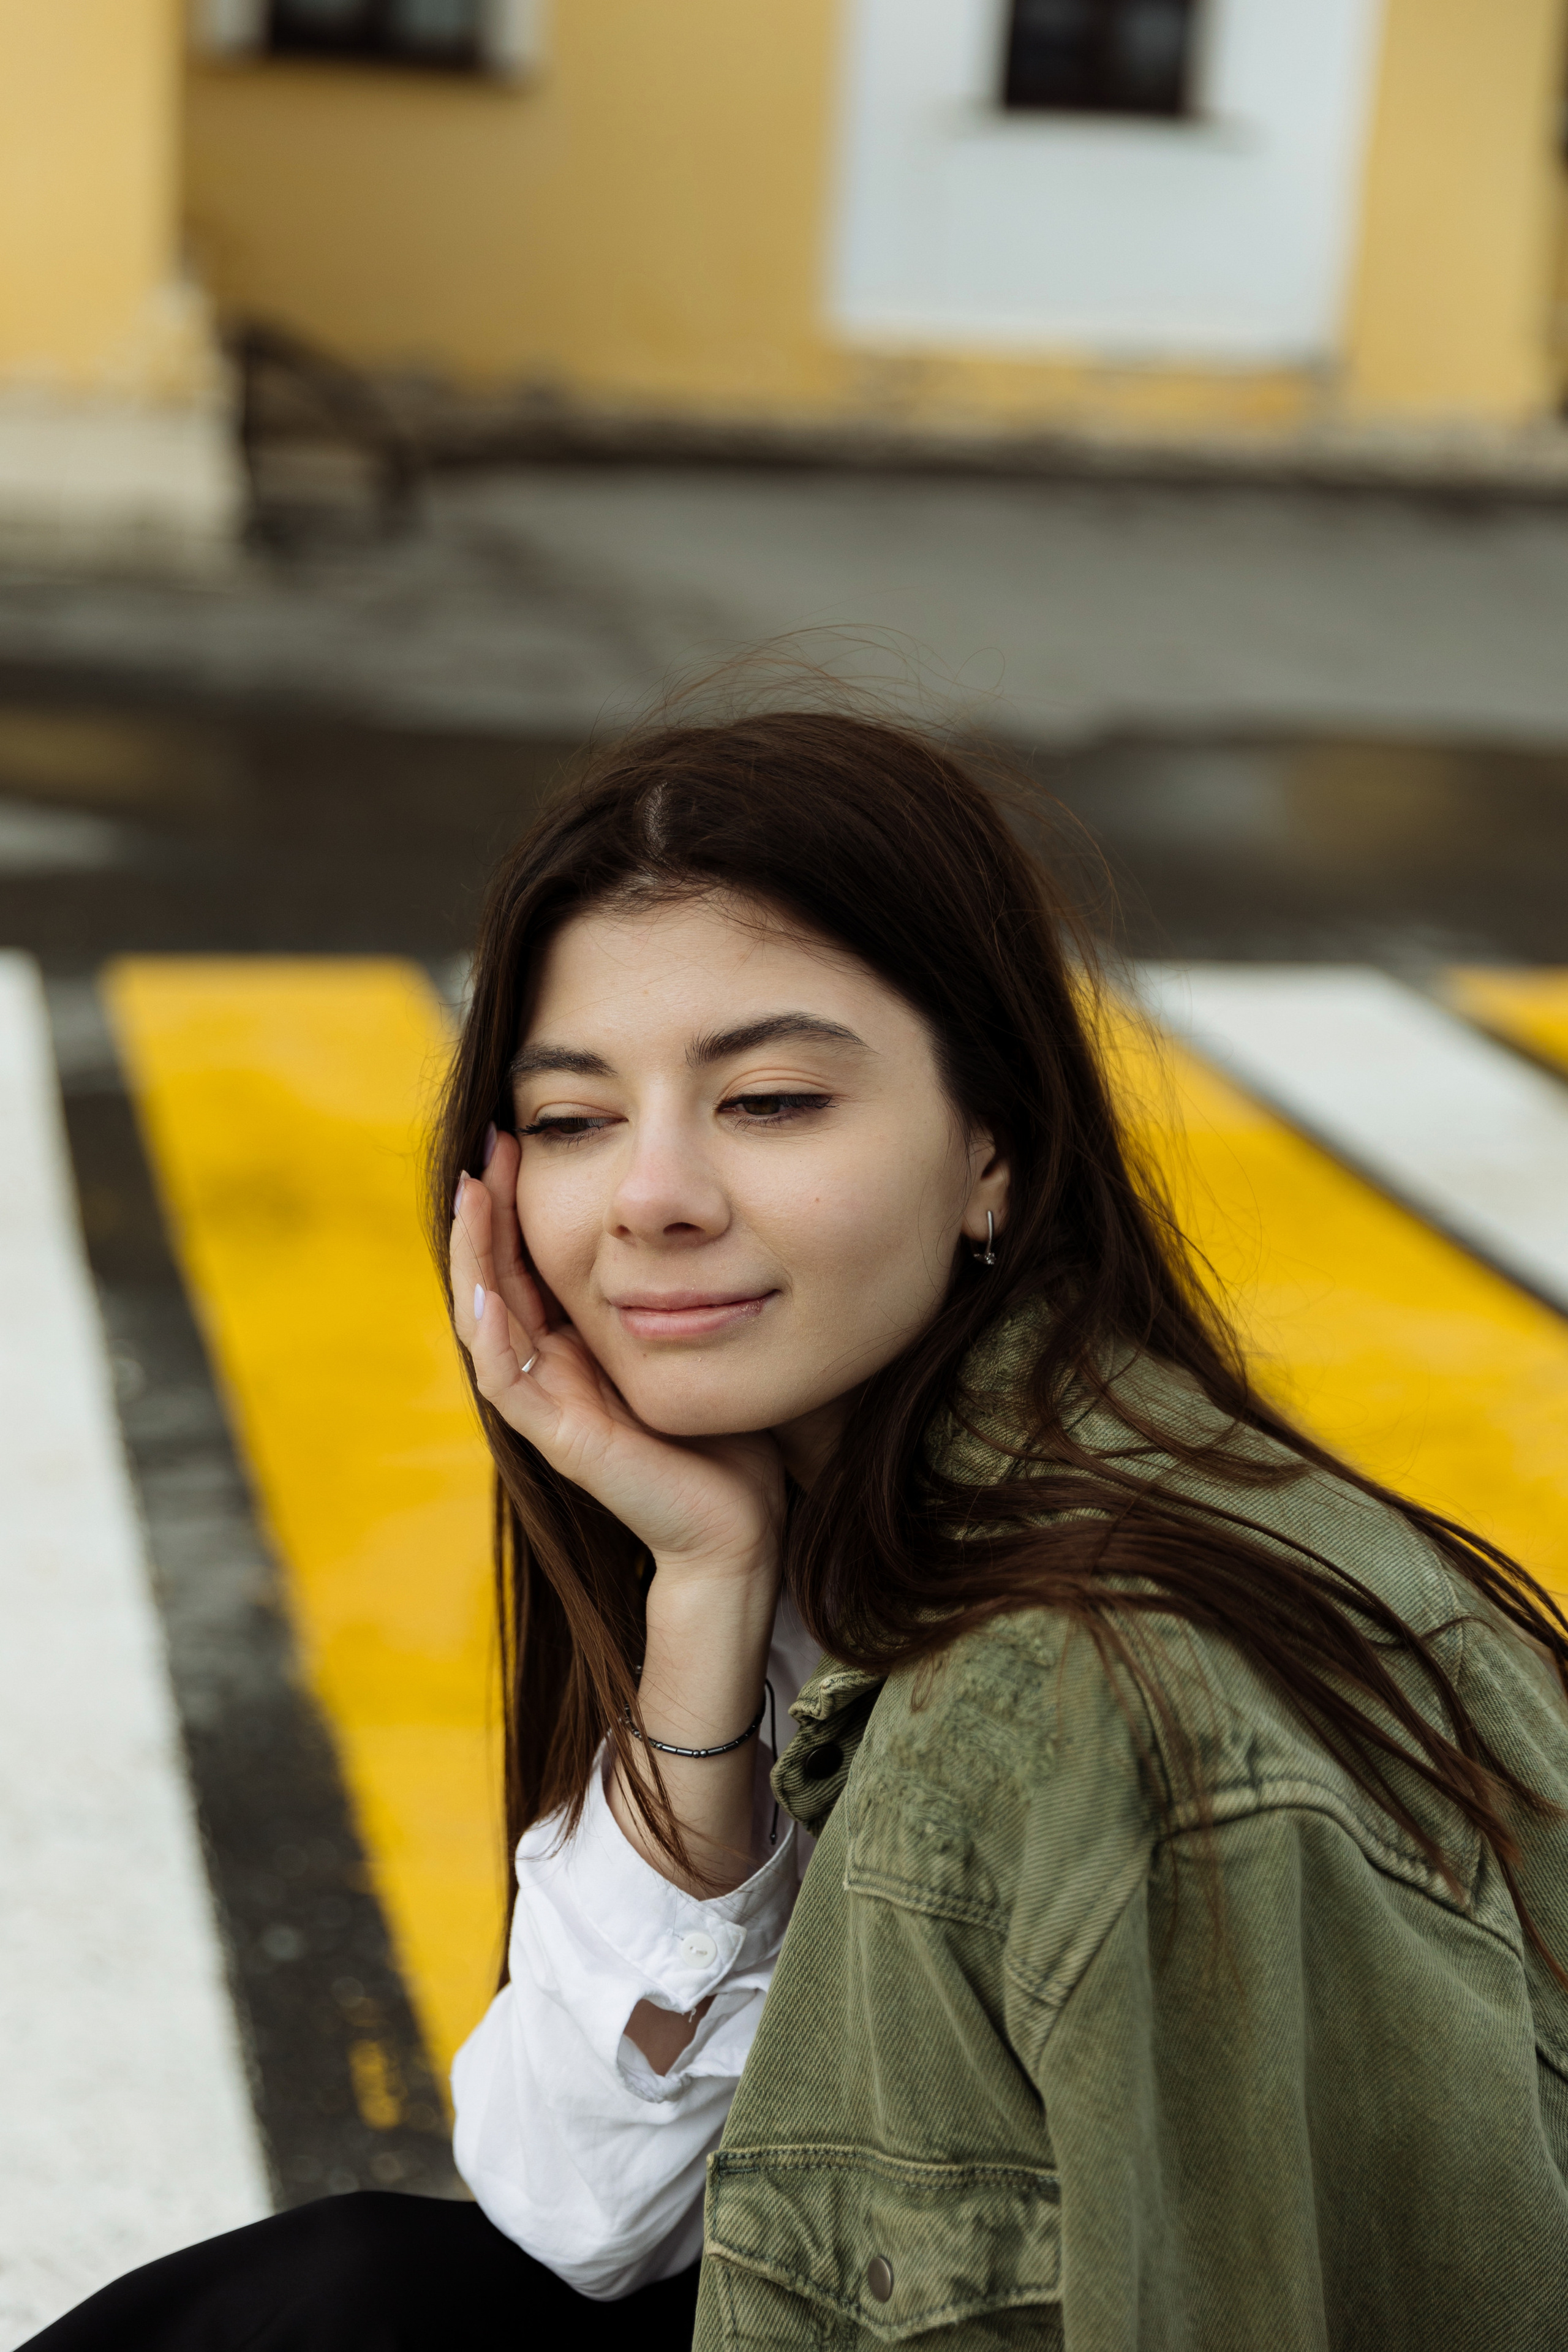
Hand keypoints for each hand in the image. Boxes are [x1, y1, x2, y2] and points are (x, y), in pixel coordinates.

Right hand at [449, 1133, 785, 1583]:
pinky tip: (484, 1287)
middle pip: (496, 1274)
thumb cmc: (728, 1433)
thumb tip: (693, 1210)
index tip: (520, 1133)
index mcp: (575, 1342)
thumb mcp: (696, 1334)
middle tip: (492, 1141)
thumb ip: (678, 1287)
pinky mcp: (558, 1439)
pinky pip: (506, 1379)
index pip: (527, 1257)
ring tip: (474, 1191)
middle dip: (490, 1208)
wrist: (738, 1524)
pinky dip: (490, 1331)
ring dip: (475, 1254)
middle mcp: (551, 1367)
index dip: (517, 1199)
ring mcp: (548, 1403)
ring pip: (486, 1317)